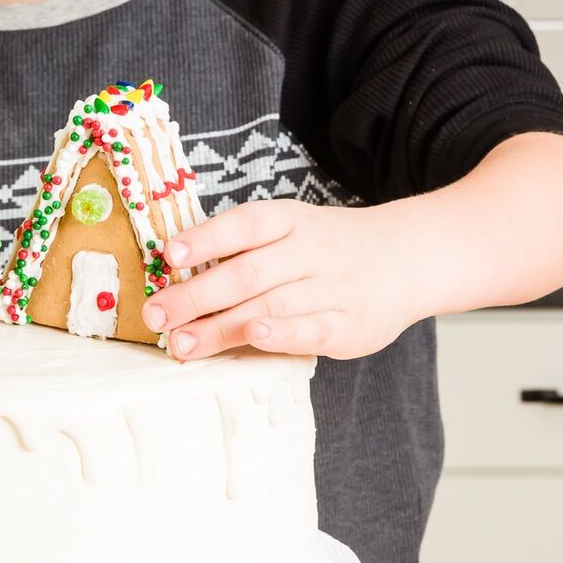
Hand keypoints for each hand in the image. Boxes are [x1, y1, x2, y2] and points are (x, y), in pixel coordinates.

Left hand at [141, 198, 417, 361]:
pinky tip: (253, 338)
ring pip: (271, 306)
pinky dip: (281, 335)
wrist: (407, 257)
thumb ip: (243, 249)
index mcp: (289, 220)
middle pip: (247, 272)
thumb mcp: (291, 230)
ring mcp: (333, 288)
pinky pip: (311, 330)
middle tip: (156, 313)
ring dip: (222, 327)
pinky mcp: (350, 325)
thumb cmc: (328, 248)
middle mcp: (310, 250)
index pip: (244, 225)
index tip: (169, 254)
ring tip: (182, 342)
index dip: (206, 238)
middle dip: (196, 296)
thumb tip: (175, 278)